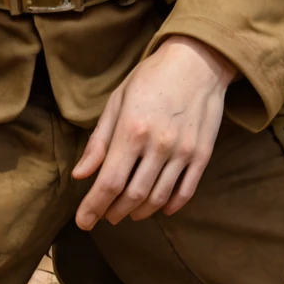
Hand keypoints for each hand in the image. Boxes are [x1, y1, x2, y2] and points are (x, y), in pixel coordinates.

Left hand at [73, 36, 234, 230]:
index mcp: (132, 130)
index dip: (93, 207)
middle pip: (132, 196)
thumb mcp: (117, 102)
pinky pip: (185, 191)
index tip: (82, 222)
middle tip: (104, 216)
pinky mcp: (202, 155)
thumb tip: (81, 175)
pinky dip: (170, 205)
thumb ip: (99, 141)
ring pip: (158, 198)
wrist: (198, 61)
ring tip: (127, 213)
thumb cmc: (151, 78)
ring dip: (139, 212)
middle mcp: (158, 145)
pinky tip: (158, 207)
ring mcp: (183, 151)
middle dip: (113, 212)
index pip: (109, 182)